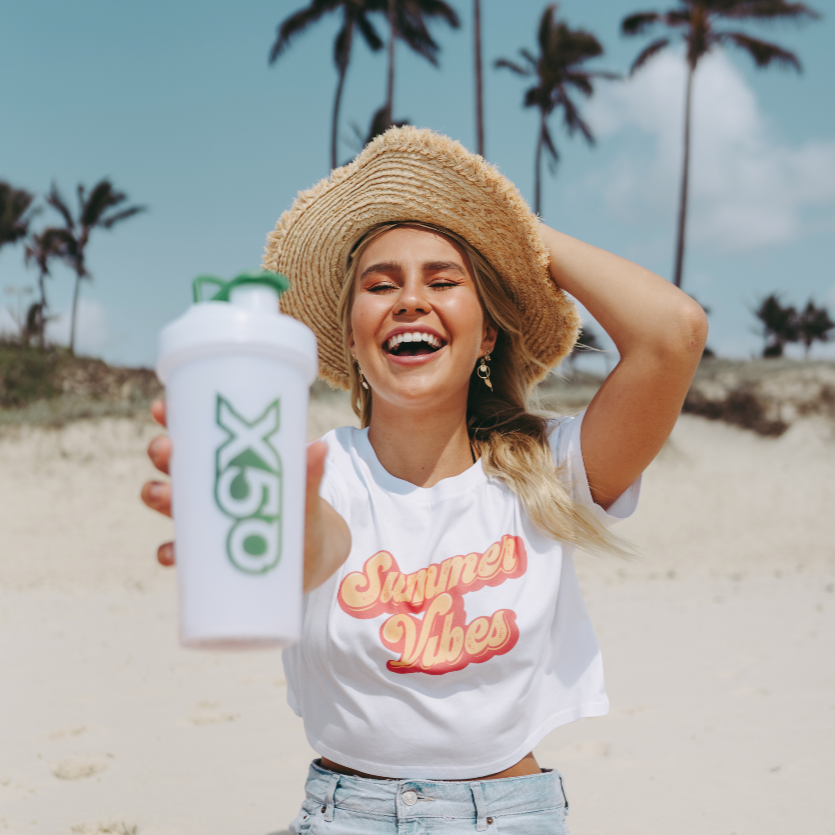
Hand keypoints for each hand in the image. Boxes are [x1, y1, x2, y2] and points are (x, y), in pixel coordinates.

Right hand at [140, 400, 350, 590]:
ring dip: (157, 495)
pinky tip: (171, 551)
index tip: (162, 407)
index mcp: (228, 463)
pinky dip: (168, 551)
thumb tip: (319, 446)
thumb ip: (309, 473)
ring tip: (165, 494)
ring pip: (167, 502)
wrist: (311, 555)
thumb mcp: (305, 491)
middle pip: (172, 464)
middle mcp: (209, 488)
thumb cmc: (301, 511)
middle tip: (168, 449)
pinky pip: (176, 552)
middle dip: (163, 453)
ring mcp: (203, 520)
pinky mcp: (206, 554)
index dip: (171, 418)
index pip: (194, 433)